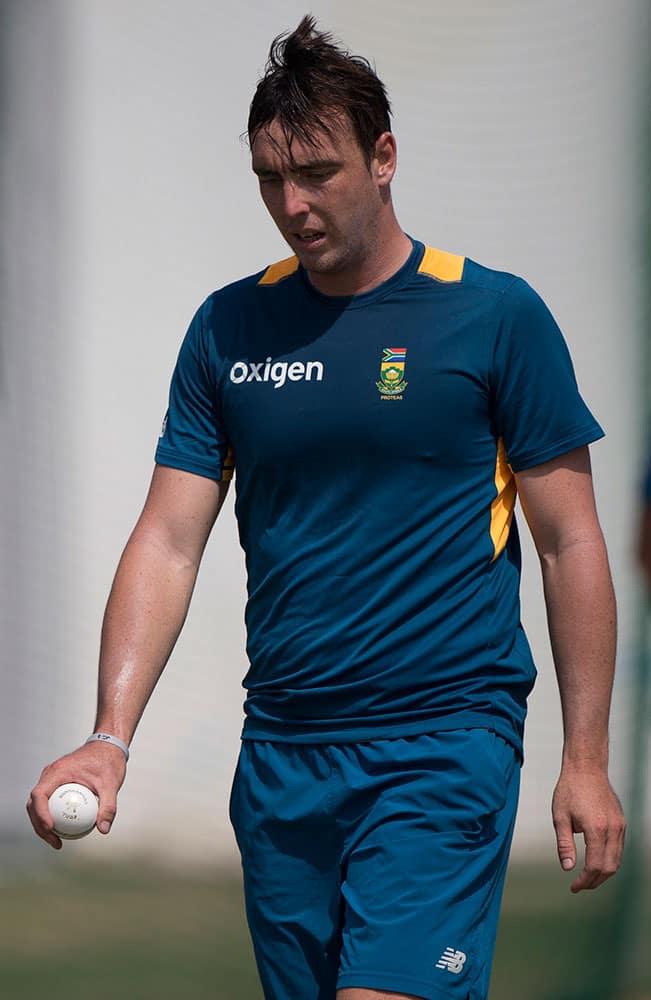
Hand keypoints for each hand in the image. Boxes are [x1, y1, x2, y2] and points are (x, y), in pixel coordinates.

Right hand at [27, 742, 126, 849]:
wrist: (108, 746)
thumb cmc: (109, 761)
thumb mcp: (111, 784)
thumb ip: (108, 806)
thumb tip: (104, 829)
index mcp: (58, 771)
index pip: (39, 794)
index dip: (40, 813)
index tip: (51, 828)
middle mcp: (50, 774)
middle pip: (34, 803)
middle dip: (39, 825)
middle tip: (55, 841)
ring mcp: (52, 779)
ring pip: (38, 804)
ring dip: (42, 824)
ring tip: (57, 841)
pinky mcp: (56, 783)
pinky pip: (48, 802)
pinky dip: (51, 816)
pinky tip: (64, 830)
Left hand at [552, 766, 625, 891]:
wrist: (586, 768)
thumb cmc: (570, 790)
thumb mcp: (560, 817)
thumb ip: (564, 845)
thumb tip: (568, 869)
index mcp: (596, 828)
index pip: (595, 866)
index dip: (585, 881)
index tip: (574, 887)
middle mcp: (612, 829)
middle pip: (609, 867)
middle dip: (595, 881)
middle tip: (580, 886)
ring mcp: (619, 825)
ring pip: (617, 860)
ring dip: (604, 873)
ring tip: (588, 878)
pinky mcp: (621, 822)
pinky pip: (619, 848)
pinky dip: (610, 860)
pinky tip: (597, 862)